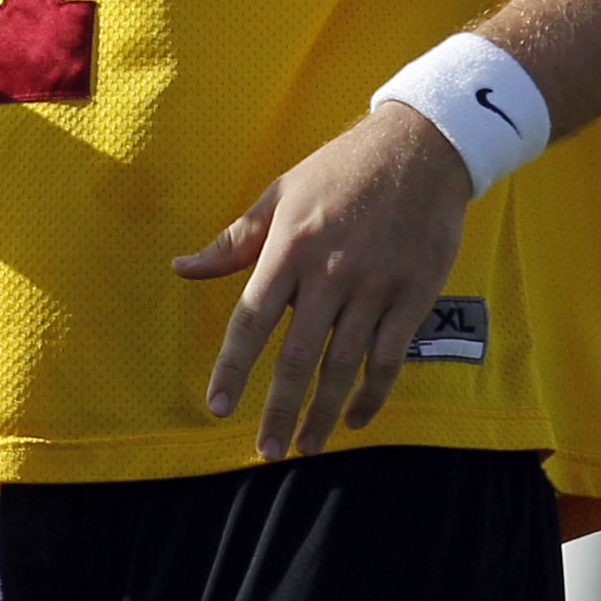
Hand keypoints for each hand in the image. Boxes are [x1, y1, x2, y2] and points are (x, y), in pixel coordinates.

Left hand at [171, 105, 473, 460]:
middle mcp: (330, 274)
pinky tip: (354, 418)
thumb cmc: (338, 171)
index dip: (233, 367)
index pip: (251, 319)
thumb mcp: (278, 195)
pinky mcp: (415, 295)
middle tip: (266, 451)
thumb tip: (181, 268)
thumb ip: (233, 241)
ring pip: (343, 366)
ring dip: (322, 413)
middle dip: (278, 409)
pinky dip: (372, 394)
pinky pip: (390, 358)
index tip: (217, 406)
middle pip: (297, 356)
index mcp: (289, 249)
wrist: (419, 150)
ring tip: (304, 447)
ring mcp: (376, 287)